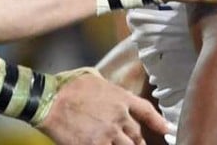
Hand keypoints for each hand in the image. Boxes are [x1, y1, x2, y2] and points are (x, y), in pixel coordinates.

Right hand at [38, 70, 167, 143]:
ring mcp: (107, 133)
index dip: (159, 123)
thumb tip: (110, 92)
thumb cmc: (67, 86)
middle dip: (137, 142)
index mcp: (120, 98)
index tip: (167, 130)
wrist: (48, 100)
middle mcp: (118, 117)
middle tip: (137, 144)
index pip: (146, 112)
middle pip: (136, 136)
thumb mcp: (94, 78)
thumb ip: (108, 88)